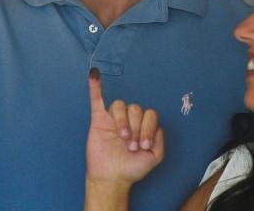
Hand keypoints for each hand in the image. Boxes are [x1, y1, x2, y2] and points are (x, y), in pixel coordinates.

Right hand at [86, 68, 164, 187]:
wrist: (111, 179)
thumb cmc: (131, 168)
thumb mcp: (154, 157)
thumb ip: (160, 141)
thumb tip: (157, 126)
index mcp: (143, 125)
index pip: (149, 114)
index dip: (148, 128)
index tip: (144, 146)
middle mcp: (129, 119)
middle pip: (135, 109)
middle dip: (136, 128)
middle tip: (132, 146)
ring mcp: (113, 119)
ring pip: (120, 105)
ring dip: (123, 121)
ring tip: (122, 138)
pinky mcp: (98, 120)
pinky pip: (96, 99)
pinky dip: (95, 86)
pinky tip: (93, 75)